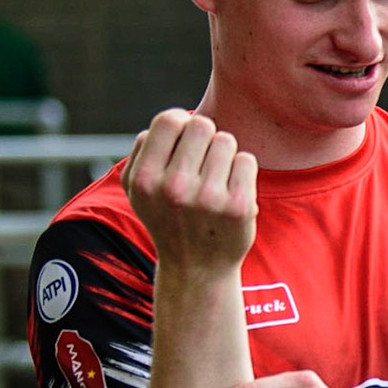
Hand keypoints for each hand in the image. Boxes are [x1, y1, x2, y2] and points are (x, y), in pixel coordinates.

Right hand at [124, 109, 257, 272]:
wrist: (196, 268)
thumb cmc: (168, 217)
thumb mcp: (140, 189)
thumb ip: (147, 150)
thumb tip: (175, 118)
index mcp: (144, 178)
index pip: (169, 119)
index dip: (181, 123)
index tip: (185, 141)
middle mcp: (173, 187)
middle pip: (202, 124)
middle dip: (206, 137)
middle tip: (204, 161)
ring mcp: (207, 198)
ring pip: (227, 141)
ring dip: (225, 154)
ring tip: (216, 178)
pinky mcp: (238, 206)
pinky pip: (247, 160)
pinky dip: (242, 170)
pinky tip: (231, 190)